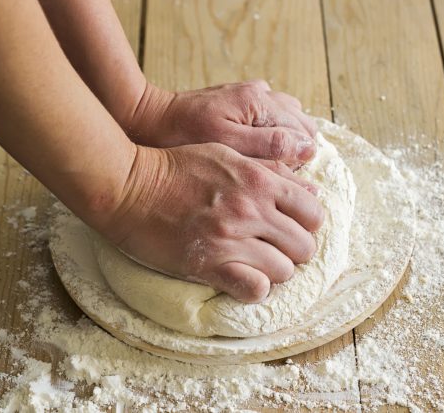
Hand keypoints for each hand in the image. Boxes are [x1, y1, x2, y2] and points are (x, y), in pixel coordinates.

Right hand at [98, 143, 323, 302]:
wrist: (129, 186)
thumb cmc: (176, 167)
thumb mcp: (227, 154)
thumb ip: (270, 170)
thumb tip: (310, 189)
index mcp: (259, 181)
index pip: (313, 213)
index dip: (306, 224)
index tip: (290, 227)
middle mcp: (251, 210)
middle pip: (304, 247)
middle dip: (293, 251)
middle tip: (274, 249)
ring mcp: (231, 239)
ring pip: (284, 271)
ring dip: (273, 270)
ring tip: (255, 264)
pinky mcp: (209, 264)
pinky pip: (254, 290)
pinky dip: (253, 288)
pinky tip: (241, 279)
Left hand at [124, 80, 317, 165]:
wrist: (148, 118)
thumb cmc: (183, 135)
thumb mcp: (227, 145)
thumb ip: (269, 146)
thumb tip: (308, 148)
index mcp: (259, 101)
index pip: (301, 132)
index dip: (300, 160)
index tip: (291, 183)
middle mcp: (260, 92)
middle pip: (299, 123)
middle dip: (296, 150)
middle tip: (280, 177)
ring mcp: (249, 93)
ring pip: (286, 117)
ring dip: (285, 140)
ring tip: (269, 165)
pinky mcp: (238, 99)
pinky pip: (267, 113)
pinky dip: (270, 130)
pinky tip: (256, 147)